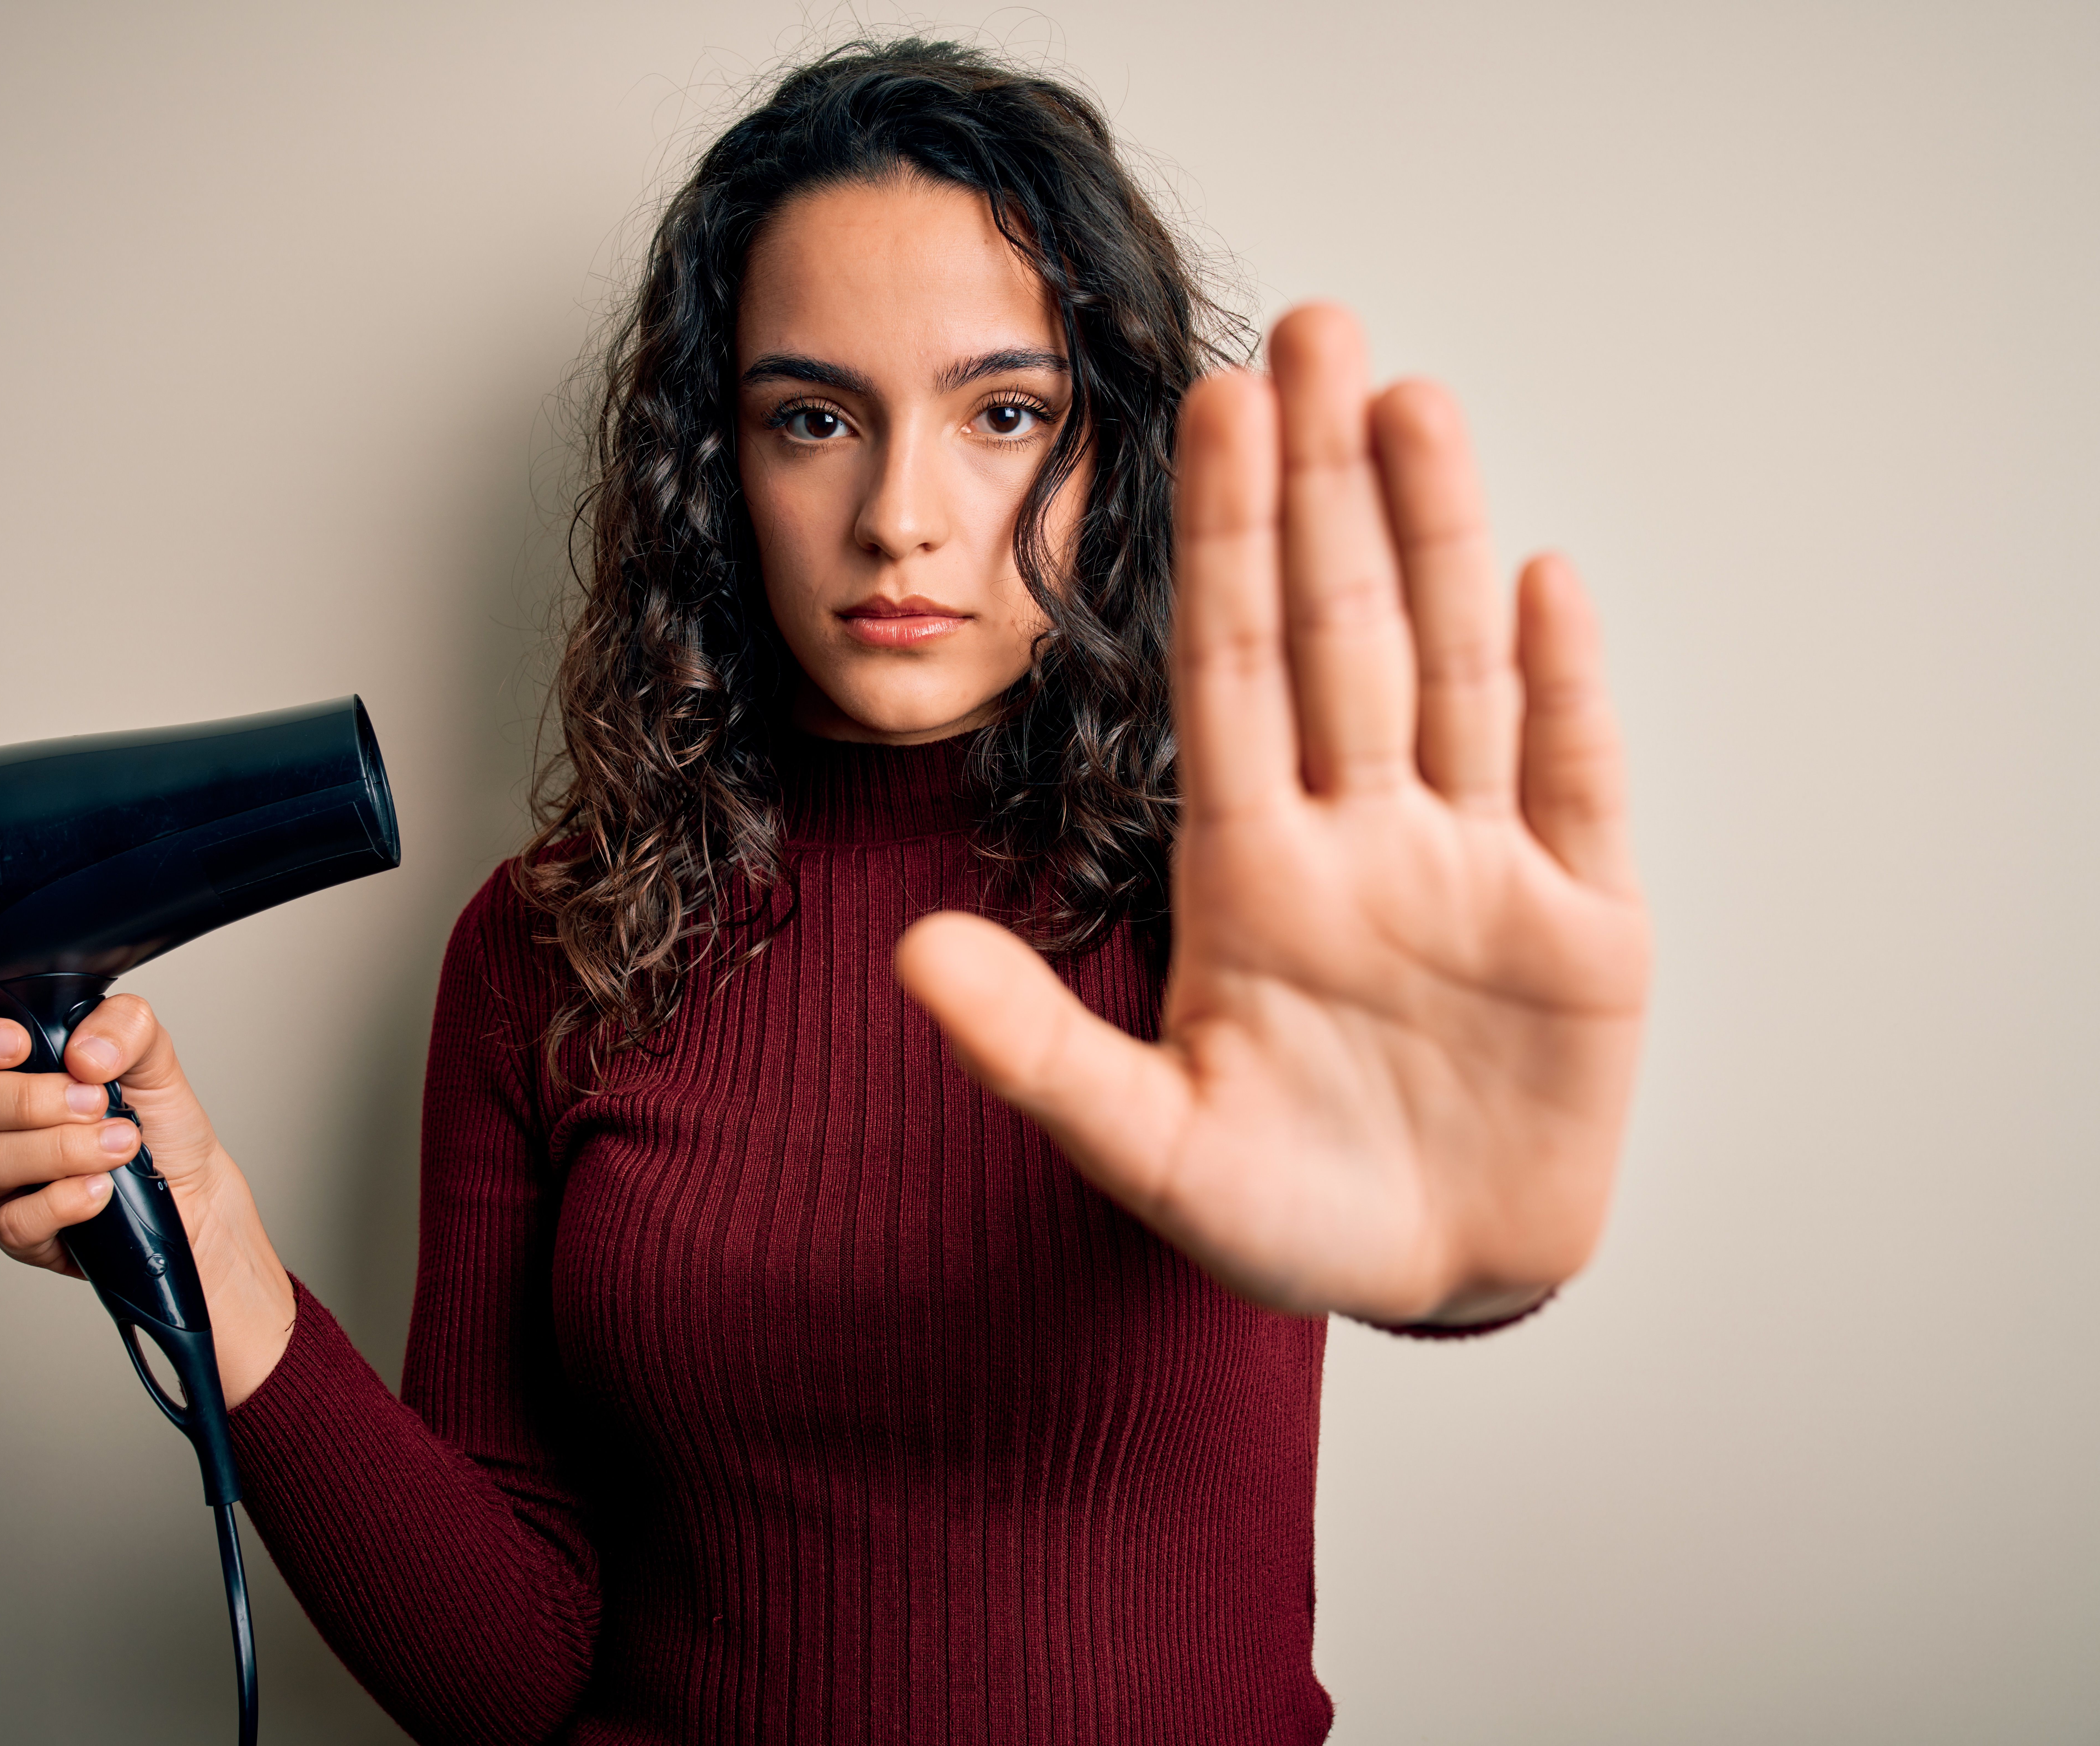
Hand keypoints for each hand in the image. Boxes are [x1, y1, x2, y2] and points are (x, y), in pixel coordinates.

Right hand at [0, 995, 297, 1403]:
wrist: (195, 1189)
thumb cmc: (158, 1119)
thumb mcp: (152, 1054)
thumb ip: (122, 1024)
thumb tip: (83, 1053)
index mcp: (0, 1070)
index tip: (19, 1042)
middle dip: (31, 1099)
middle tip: (96, 1100)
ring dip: (62, 1148)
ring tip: (120, 1142)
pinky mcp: (20, 1233)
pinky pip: (15, 1222)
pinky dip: (65, 1200)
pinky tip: (102, 1188)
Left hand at [897, 305, 1649, 1325]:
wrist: (1430, 1279)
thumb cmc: (1285, 1218)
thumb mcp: (1147, 1152)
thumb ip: (1035, 1053)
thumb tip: (911, 955)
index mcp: (1254, 878)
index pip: (1231, 671)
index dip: (1220, 541)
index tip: (1206, 409)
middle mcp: (1363, 843)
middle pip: (1340, 629)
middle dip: (1321, 484)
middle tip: (1309, 328)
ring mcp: (1478, 874)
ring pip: (1453, 669)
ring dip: (1436, 534)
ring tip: (1407, 399)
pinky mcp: (1585, 929)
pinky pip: (1571, 780)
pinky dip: (1561, 685)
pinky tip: (1539, 576)